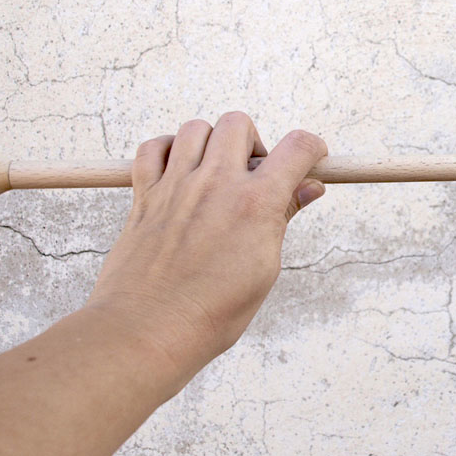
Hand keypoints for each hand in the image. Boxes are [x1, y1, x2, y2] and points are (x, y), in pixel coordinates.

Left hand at [86, 113, 327, 384]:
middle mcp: (215, 184)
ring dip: (210, 143)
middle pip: (238, 124)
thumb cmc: (212, 311)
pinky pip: (152, 148)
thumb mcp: (264, 267)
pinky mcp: (144, 196)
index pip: (296, 149)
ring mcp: (175, 186)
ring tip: (213, 174)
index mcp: (255, 204)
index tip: (311, 158)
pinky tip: (177, 173)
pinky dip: (166, 150)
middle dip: (253, 142)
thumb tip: (309, 188)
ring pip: (195, 128)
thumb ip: (283, 217)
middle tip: (252, 175)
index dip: (311, 148)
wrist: (148, 331)